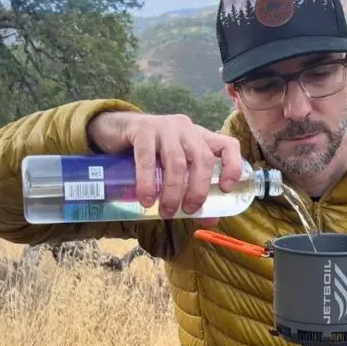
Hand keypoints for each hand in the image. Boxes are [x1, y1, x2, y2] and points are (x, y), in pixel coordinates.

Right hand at [87, 111, 242, 221]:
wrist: (113, 131)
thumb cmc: (149, 154)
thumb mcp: (173, 170)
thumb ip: (190, 190)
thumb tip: (210, 219)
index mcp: (200, 137)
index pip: (227, 145)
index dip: (232, 166)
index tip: (225, 189)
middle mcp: (186, 128)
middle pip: (202, 159)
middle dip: (198, 190)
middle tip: (188, 210)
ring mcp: (165, 126)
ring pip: (177, 162)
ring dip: (173, 191)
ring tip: (166, 212)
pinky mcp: (142, 129)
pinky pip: (147, 159)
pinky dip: (148, 182)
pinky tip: (147, 200)